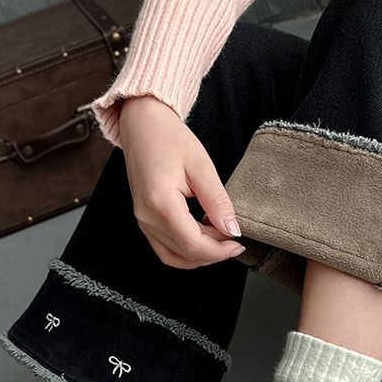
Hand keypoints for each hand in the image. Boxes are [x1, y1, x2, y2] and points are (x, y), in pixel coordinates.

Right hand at [119, 95, 245, 268]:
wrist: (142, 124)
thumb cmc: (169, 138)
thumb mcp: (201, 167)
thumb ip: (217, 202)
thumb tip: (232, 229)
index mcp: (160, 202)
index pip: (193, 244)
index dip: (219, 250)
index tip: (238, 242)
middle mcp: (146, 217)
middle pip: (184, 253)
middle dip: (213, 253)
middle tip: (233, 238)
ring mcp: (142, 220)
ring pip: (174, 256)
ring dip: (200, 255)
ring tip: (220, 239)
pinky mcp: (144, 219)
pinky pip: (165, 248)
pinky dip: (186, 250)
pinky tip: (203, 236)